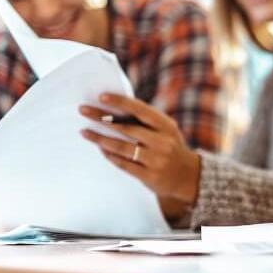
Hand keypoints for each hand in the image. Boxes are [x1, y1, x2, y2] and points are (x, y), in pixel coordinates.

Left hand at [79, 93, 200, 214]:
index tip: (102, 97)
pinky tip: (100, 149)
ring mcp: (156, 160)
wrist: (188, 176)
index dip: (121, 103)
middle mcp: (162, 142)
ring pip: (122, 147)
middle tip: (83, 110)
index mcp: (167, 126)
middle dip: (102, 118)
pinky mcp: (149, 175)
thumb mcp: (166, 130)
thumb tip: (115, 108)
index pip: (141, 110)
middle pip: (127, 128)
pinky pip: (124, 164)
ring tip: (85, 132)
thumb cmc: (170, 147)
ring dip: (100, 139)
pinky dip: (110, 155)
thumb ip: (146, 121)